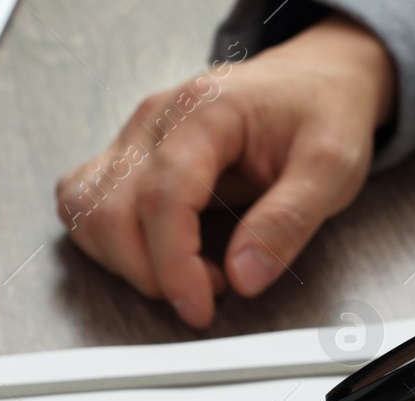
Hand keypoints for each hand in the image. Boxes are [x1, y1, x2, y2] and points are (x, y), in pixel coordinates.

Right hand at [56, 16, 395, 328]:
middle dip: (151, 274)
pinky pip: (81, 203)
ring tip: (186, 270)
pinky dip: (106, 241)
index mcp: (204, 111)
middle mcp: (155, 119)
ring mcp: (133, 136)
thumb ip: (290, 220)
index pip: (162, 198)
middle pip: (111, 213)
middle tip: (209, 290)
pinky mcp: (125, 155)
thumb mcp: (333, 163)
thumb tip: (245, 277)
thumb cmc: (320, 113)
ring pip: (85, 212)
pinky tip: (153, 252)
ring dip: (124, 262)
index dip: (173, 266)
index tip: (200, 308)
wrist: (312, 79)